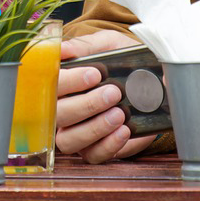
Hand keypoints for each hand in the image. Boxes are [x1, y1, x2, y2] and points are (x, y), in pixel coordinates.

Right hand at [55, 29, 154, 162]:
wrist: (149, 78)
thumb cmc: (120, 59)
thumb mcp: (107, 44)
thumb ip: (85, 45)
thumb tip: (62, 49)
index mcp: (61, 83)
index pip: (50, 85)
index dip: (69, 82)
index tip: (95, 74)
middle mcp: (63, 109)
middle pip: (58, 115)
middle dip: (86, 105)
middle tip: (113, 93)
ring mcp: (76, 132)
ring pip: (69, 140)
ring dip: (94, 128)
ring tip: (119, 114)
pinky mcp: (95, 148)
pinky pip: (93, 156)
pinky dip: (108, 145)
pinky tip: (124, 130)